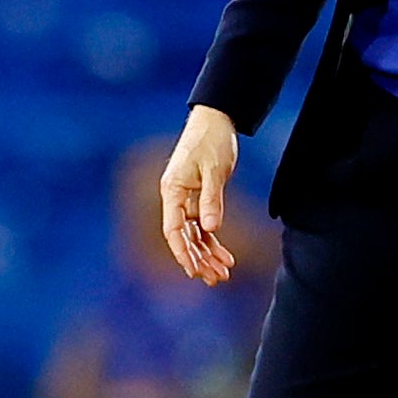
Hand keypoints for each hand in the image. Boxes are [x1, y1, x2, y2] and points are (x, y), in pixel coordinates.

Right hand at [159, 105, 238, 285]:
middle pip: (184, 237)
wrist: (217, 119)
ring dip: (208, 254)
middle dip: (199, 259)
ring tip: (223, 272)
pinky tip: (224, 256)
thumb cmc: (212, 140)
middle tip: (216, 277)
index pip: (173, 229)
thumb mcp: (215, 169)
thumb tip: (209, 229)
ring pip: (194, 235)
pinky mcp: (198, 198)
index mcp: (172, 191)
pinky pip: (203, 226)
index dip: (182, 252)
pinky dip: (213, 241)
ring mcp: (185, 199)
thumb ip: (211, 199)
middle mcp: (175, 198)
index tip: (193, 270)